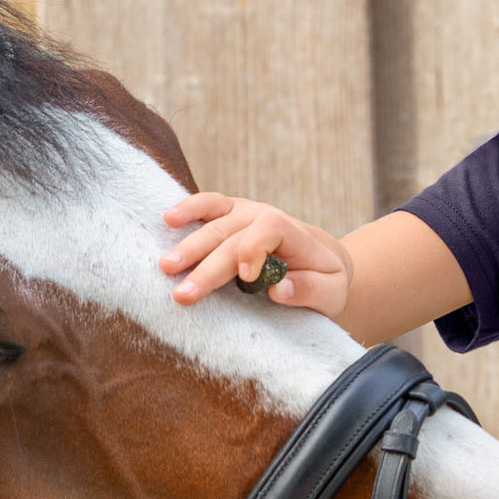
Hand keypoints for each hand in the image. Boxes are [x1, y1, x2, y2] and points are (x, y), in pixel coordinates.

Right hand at [160, 193, 351, 317]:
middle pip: (233, 234)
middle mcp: (266, 217)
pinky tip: (168, 219)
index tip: (246, 278)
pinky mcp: (229, 215)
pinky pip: (208, 205)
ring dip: (190, 244)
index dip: (255, 250)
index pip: (271, 229)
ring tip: (167, 266)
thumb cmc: (324, 279)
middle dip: (207, 265)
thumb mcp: (331, 292)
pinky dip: (189, 209)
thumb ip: (310, 289)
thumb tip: (279, 289)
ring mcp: (245, 213)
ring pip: (215, 223)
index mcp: (294, 234)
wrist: (320, 260)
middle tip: (182, 293)